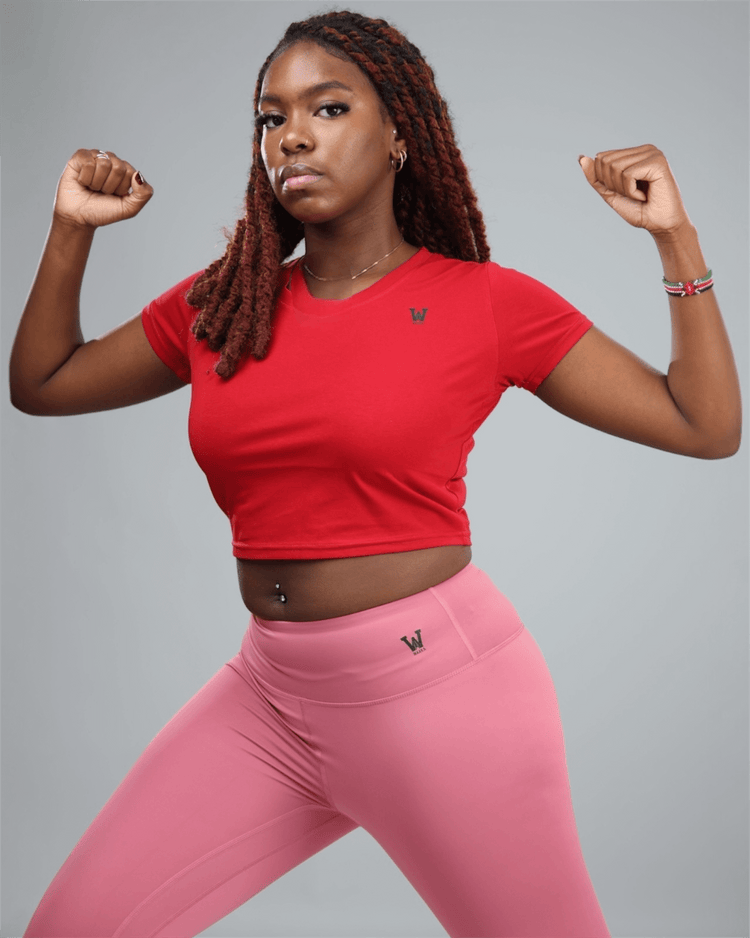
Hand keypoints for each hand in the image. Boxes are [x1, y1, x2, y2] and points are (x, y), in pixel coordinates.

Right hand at [53, 149, 152, 229]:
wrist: (79, 217)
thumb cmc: (102, 212)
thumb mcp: (129, 209)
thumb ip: (144, 194)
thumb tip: (138, 175)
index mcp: (125, 171)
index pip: (130, 172)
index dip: (121, 188)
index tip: (113, 195)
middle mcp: (111, 161)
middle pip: (118, 167)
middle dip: (109, 186)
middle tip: (102, 192)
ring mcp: (96, 157)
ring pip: (103, 163)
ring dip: (97, 183)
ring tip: (92, 188)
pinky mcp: (80, 156)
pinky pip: (88, 162)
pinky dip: (85, 178)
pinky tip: (82, 182)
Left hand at [578, 144, 692, 239]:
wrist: (660, 226)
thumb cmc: (639, 210)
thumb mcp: (610, 193)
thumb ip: (596, 177)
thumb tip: (581, 158)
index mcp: (634, 153)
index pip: (601, 158)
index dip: (604, 181)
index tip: (624, 192)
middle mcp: (645, 149)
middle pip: (606, 161)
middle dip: (612, 184)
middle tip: (632, 195)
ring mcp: (652, 153)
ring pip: (615, 167)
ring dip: (623, 189)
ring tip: (639, 195)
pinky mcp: (658, 162)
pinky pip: (628, 175)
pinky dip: (631, 191)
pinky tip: (645, 195)